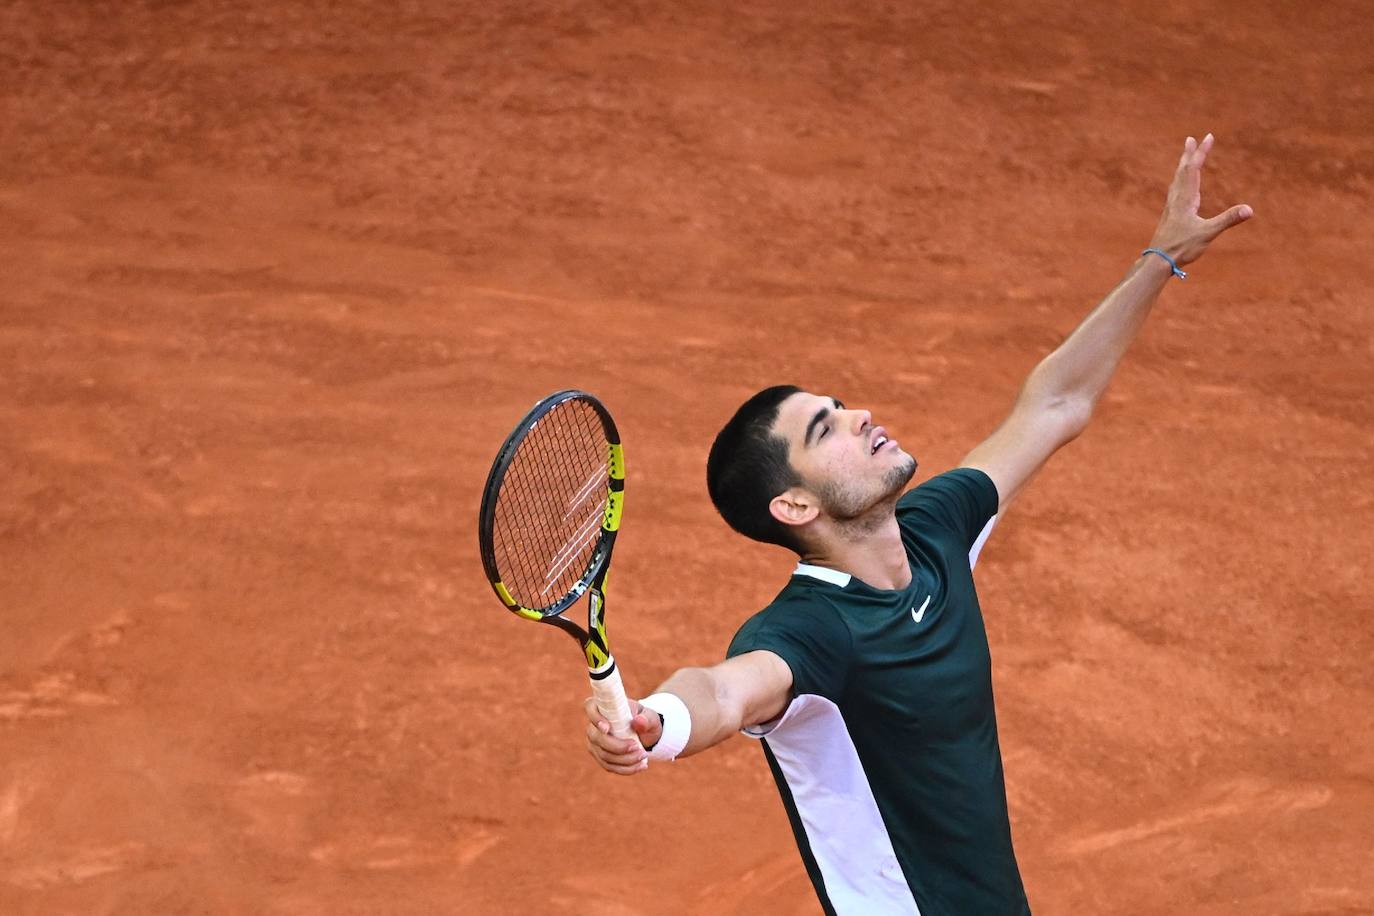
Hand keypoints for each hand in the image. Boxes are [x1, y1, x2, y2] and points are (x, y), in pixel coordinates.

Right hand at [584, 696, 662, 774]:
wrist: (645, 733)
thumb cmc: (644, 719)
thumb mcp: (650, 716)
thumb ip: (646, 719)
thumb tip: (638, 721)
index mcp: (603, 706)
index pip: (590, 707)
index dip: (595, 718)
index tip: (607, 728)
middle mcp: (594, 724)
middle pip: (596, 737)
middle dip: (617, 746)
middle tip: (636, 747)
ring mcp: (594, 742)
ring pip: (604, 755)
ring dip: (625, 759)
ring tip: (643, 756)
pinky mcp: (600, 756)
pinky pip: (609, 766)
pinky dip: (626, 768)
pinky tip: (641, 766)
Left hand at [1147, 133, 1252, 266]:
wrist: (1158, 261)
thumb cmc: (1181, 247)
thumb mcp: (1208, 233)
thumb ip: (1228, 220)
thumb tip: (1249, 210)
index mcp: (1185, 199)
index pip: (1193, 169)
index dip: (1201, 152)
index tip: (1208, 137)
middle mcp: (1176, 199)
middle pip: (1182, 171)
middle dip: (1189, 154)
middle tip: (1191, 139)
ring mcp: (1171, 207)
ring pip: (1177, 180)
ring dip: (1183, 166)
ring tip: (1186, 157)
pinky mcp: (1170, 215)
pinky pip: (1175, 191)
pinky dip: (1180, 181)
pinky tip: (1181, 187)